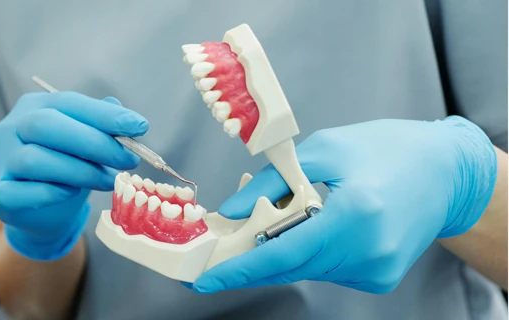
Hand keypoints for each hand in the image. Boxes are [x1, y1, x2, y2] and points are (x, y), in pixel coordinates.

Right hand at [0, 92, 146, 260]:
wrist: (41, 214)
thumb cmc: (65, 172)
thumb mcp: (85, 147)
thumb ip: (100, 130)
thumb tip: (126, 121)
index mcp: (33, 107)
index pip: (68, 102)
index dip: (104, 115)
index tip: (140, 126)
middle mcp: (11, 129)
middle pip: (46, 125)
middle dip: (93, 141)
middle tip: (127, 159)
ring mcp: (1, 162)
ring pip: (34, 159)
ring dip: (78, 170)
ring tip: (106, 180)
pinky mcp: (0, 195)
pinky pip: (20, 192)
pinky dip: (50, 193)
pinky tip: (71, 193)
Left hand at [192, 116, 497, 293]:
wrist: (446, 172)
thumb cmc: (385, 150)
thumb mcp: (323, 151)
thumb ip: (271, 183)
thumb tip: (229, 213)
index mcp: (356, 215)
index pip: (285, 253)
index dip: (240, 269)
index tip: (205, 280)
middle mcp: (368, 251)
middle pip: (289, 267)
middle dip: (248, 262)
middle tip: (212, 256)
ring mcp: (376, 270)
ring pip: (305, 270)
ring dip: (277, 254)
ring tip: (263, 226)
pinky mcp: (379, 278)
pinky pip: (325, 270)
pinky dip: (307, 254)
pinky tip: (307, 229)